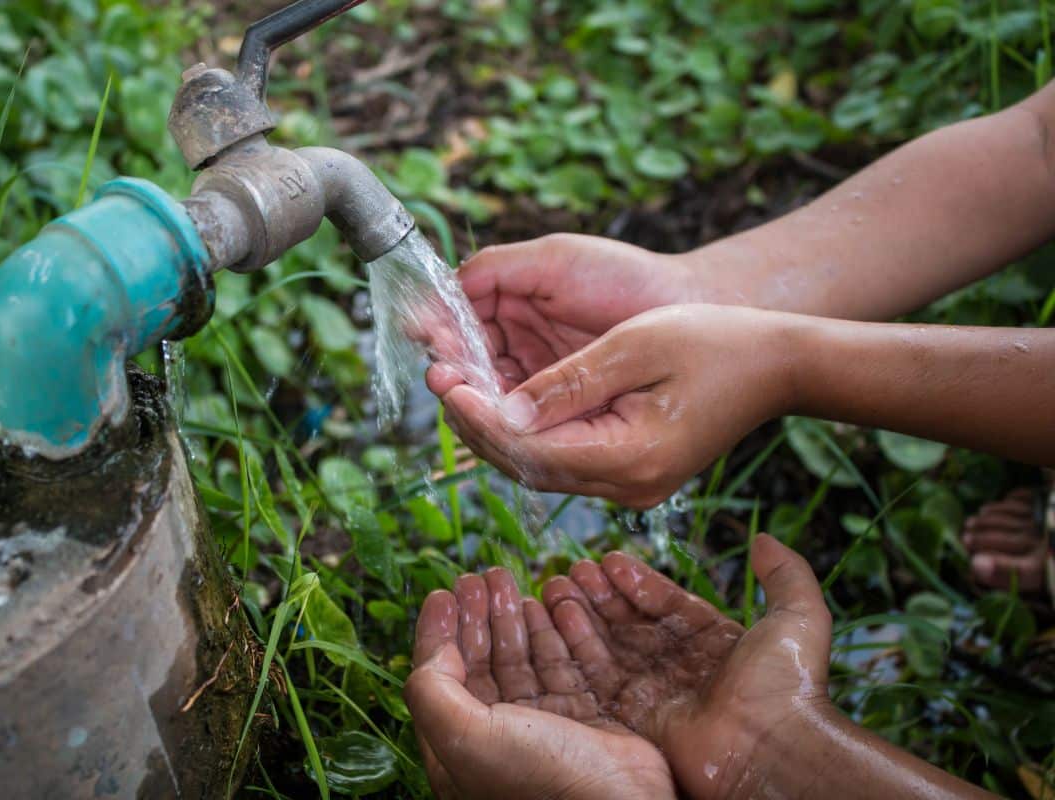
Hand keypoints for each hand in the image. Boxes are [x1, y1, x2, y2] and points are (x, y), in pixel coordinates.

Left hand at [403, 568, 675, 799]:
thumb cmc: (537, 783)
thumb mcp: (463, 736)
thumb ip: (432, 690)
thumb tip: (435, 651)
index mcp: (460, 747)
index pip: (438, 679)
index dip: (437, 633)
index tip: (442, 594)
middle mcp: (498, 737)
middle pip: (480, 662)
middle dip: (477, 616)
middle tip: (478, 577)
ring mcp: (542, 727)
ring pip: (520, 658)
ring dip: (511, 617)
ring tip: (506, 579)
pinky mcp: (582, 718)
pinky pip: (561, 663)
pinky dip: (551, 631)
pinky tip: (543, 604)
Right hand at [426, 234, 694, 394]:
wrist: (687, 310)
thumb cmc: (622, 275)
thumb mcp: (552, 259)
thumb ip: (494, 269)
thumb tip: (435, 295)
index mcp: (507, 301)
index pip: (457, 319)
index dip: (439, 328)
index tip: (426, 335)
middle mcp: (515, 341)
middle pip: (465, 361)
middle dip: (450, 367)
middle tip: (442, 375)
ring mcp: (536, 375)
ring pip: (487, 392)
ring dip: (470, 396)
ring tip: (460, 396)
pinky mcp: (558, 407)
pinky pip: (520, 417)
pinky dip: (502, 418)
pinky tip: (493, 417)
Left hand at [434, 304, 795, 506]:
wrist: (776, 366)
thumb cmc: (715, 343)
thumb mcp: (636, 347)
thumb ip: (570, 382)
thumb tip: (506, 408)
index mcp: (631, 457)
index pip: (530, 449)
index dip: (479, 418)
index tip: (444, 381)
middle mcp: (627, 485)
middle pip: (528, 466)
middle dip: (476, 425)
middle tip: (438, 379)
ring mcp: (630, 486)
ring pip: (539, 467)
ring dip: (494, 430)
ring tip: (457, 387)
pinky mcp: (630, 474)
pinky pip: (561, 459)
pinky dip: (525, 433)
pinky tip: (501, 402)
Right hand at [542, 534, 832, 799]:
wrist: (771, 749)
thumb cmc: (787, 685)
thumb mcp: (799, 615)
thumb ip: (785, 573)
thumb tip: (765, 540)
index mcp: (713, 643)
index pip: (666, 603)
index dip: (637, 582)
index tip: (609, 560)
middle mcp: (680, 666)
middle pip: (630, 623)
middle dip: (600, 595)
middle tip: (573, 569)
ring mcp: (655, 691)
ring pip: (607, 645)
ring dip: (581, 615)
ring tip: (556, 586)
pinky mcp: (633, 715)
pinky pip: (596, 675)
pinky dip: (576, 647)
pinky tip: (559, 617)